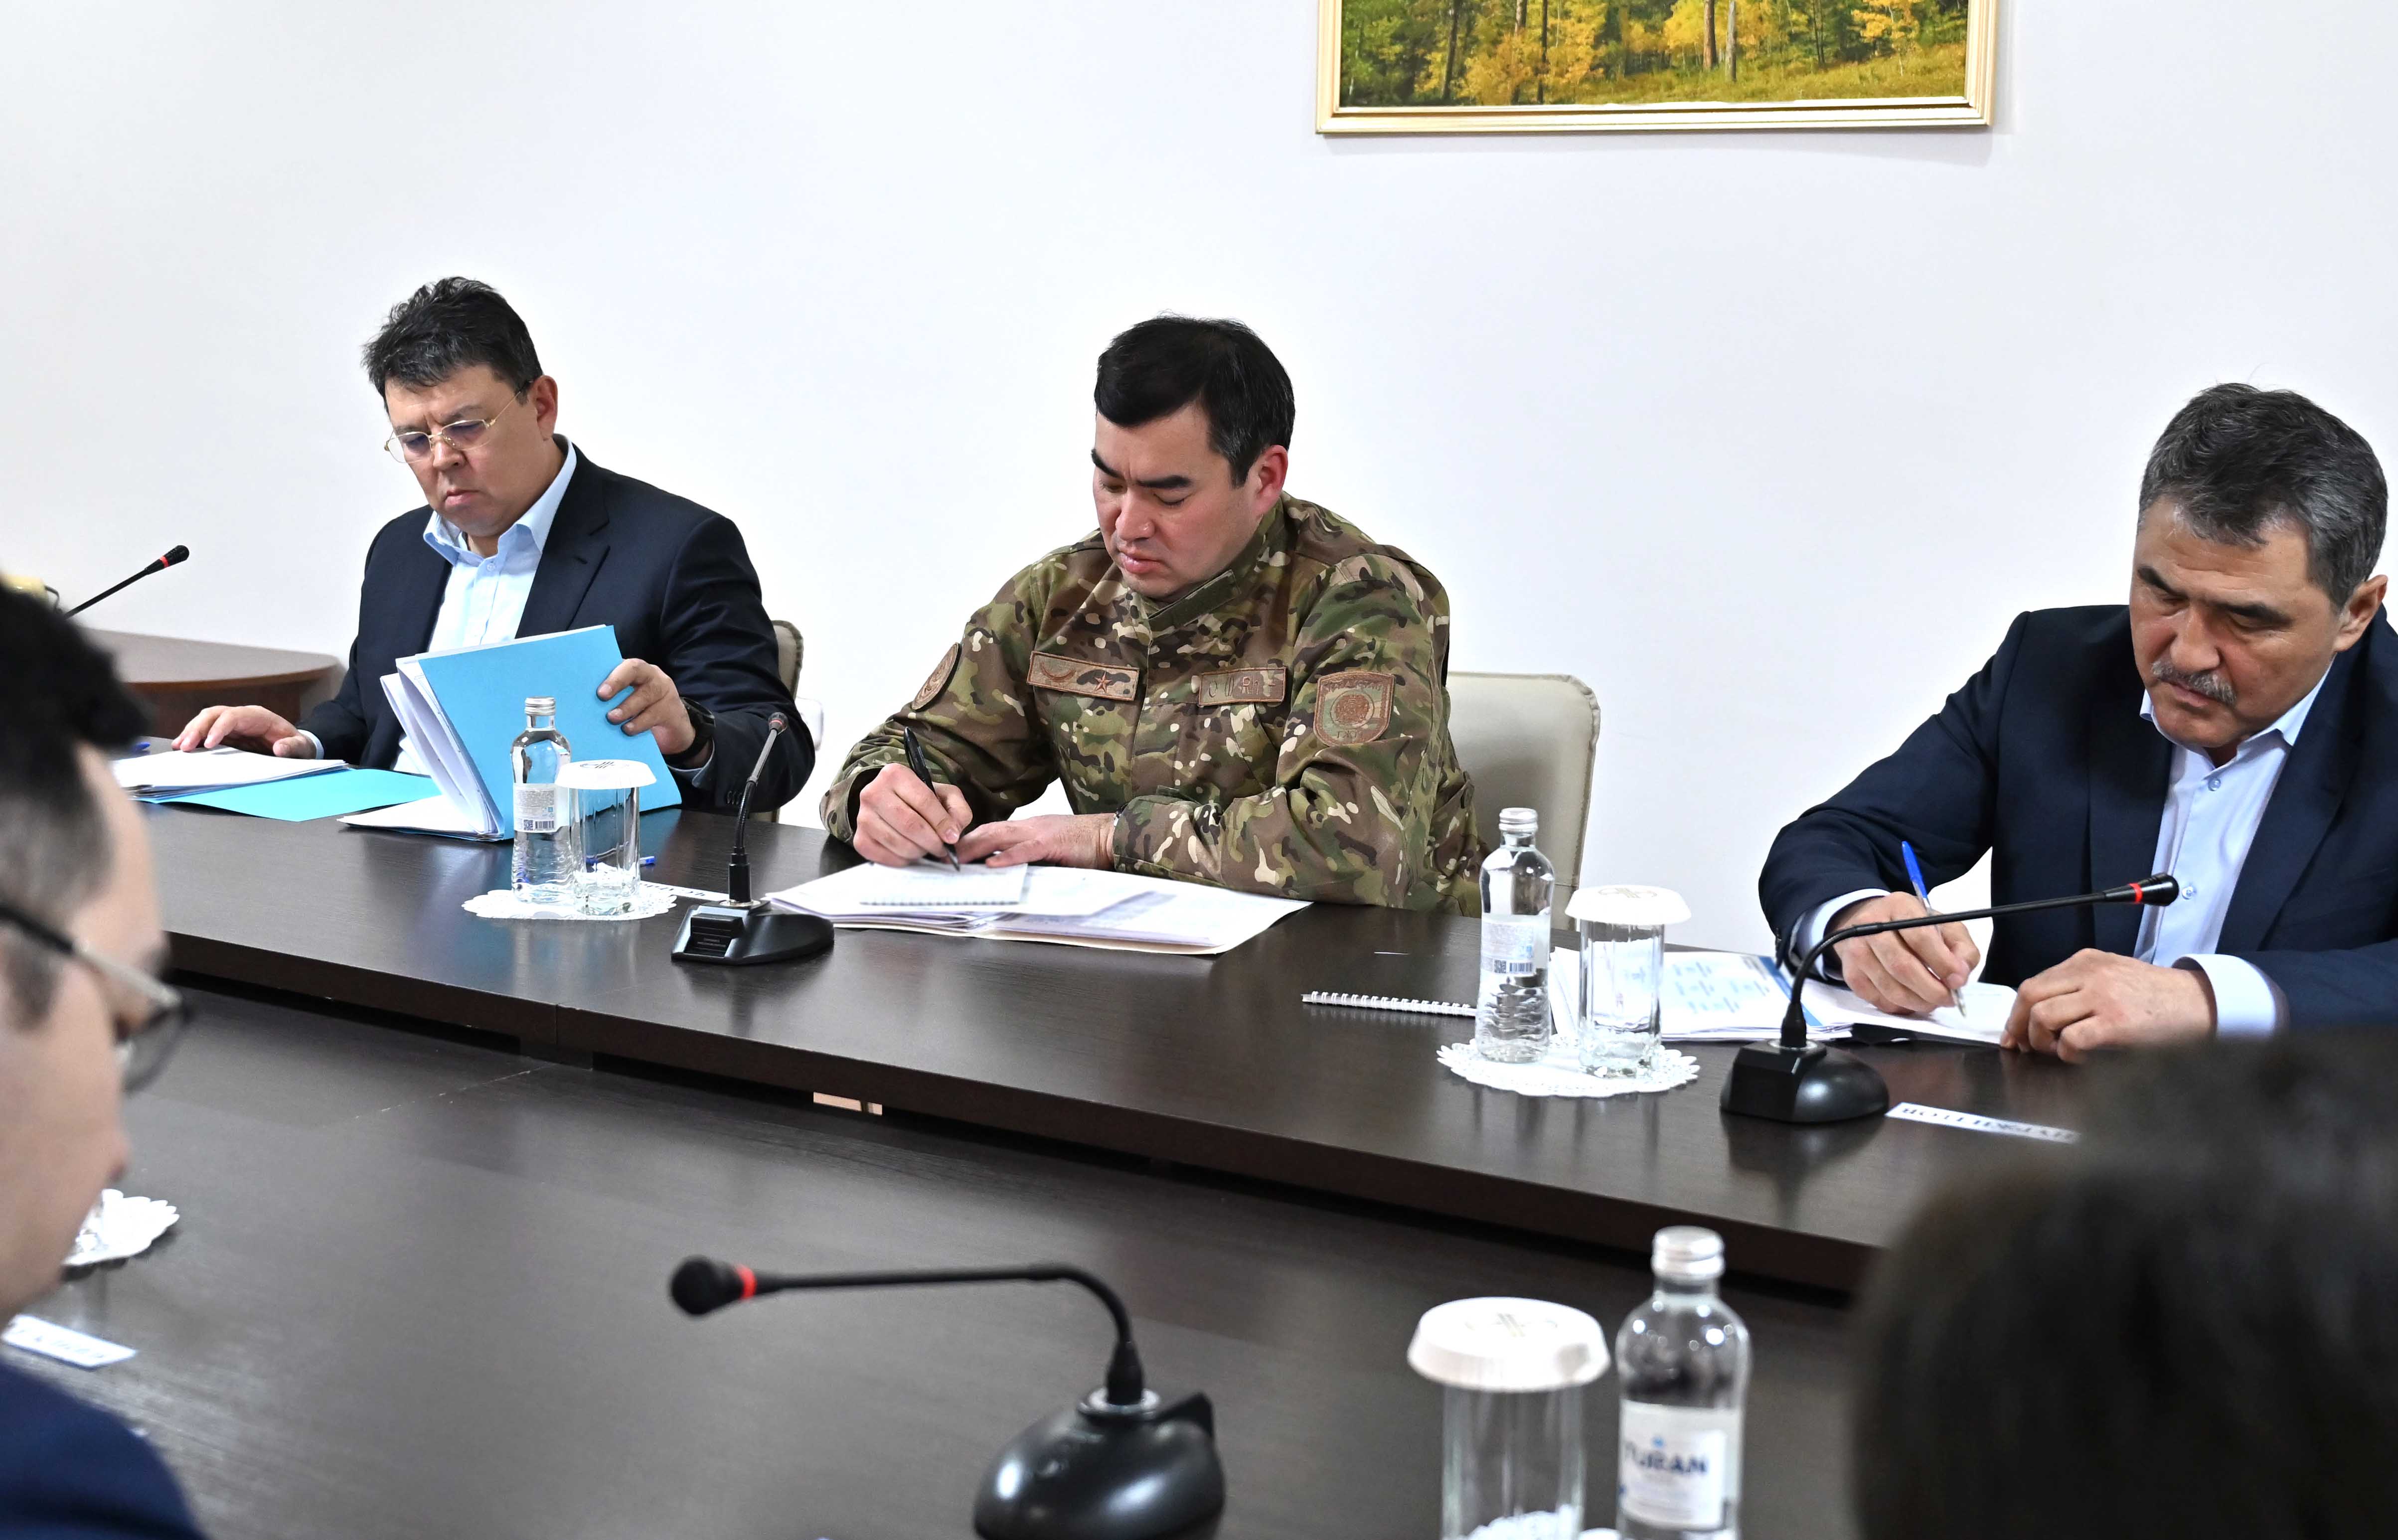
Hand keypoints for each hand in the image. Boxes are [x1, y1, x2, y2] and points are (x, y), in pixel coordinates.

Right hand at [173, 705, 312, 756]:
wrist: (296, 746)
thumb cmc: (298, 744)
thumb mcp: (301, 747)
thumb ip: (292, 746)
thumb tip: (279, 748)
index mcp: (258, 716)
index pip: (233, 716)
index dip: (219, 728)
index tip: (210, 743)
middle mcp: (242, 717)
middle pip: (214, 715)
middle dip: (197, 728)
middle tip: (185, 746)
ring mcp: (232, 725)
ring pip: (206, 721)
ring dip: (191, 732)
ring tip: (179, 747)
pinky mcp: (227, 734)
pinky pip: (206, 732)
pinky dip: (194, 738)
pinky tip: (182, 747)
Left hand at [597, 658, 693, 758]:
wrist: (672, 727)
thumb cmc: (641, 710)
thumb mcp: (628, 699)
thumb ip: (612, 696)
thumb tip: (585, 702)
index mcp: (636, 670)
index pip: (623, 663)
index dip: (611, 674)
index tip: (599, 690)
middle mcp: (651, 675)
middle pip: (635, 669)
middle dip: (617, 681)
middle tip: (602, 697)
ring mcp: (664, 691)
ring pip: (646, 694)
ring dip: (627, 707)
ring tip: (613, 718)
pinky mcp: (672, 709)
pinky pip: (654, 714)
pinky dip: (639, 723)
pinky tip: (628, 729)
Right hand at [854, 763, 975, 866]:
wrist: (891, 804)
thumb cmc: (921, 799)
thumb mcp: (944, 794)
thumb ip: (957, 809)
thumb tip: (952, 833)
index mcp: (895, 774)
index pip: (924, 801)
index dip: (942, 823)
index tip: (953, 837)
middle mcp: (873, 793)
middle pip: (910, 825)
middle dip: (932, 841)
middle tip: (941, 848)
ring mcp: (863, 817)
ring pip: (899, 843)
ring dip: (919, 851)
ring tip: (926, 847)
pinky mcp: (859, 839)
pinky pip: (886, 857)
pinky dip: (904, 860)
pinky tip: (910, 851)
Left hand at [957, 813, 1116, 870]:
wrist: (1110, 835)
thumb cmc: (1084, 844)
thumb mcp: (1050, 849)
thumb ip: (1029, 856)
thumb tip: (1005, 869)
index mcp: (1028, 828)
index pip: (992, 832)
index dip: (970, 840)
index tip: (952, 852)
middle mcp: (1029, 826)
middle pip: (988, 831)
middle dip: (964, 843)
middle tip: (943, 855)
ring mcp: (1039, 833)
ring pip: (1000, 837)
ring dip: (977, 848)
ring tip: (958, 859)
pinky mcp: (1052, 843)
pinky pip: (1026, 850)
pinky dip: (1008, 857)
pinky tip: (993, 864)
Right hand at [1827, 892, 1981, 1015]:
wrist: (1875, 927)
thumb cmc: (1916, 928)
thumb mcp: (1945, 927)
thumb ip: (1961, 948)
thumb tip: (1960, 976)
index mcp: (1899, 906)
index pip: (1920, 937)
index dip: (1942, 963)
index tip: (1958, 980)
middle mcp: (1871, 926)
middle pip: (1902, 966)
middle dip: (1930, 989)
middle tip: (1948, 999)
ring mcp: (1856, 950)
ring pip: (1890, 987)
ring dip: (1917, 1002)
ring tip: (1932, 1001)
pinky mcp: (1850, 972)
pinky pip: (1877, 999)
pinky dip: (1899, 1007)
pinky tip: (1911, 1000)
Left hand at [2001, 951, 2214, 1061]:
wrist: (2202, 1003)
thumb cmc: (2157, 996)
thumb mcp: (2113, 975)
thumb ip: (2077, 987)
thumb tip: (2038, 1015)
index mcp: (2086, 961)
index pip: (2033, 984)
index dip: (2017, 1013)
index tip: (2013, 1034)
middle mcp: (2089, 974)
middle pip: (2029, 997)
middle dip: (2020, 1027)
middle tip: (2026, 1047)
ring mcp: (2102, 997)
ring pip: (2043, 1017)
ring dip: (2042, 1042)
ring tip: (2059, 1051)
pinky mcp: (2116, 1023)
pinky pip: (2071, 1040)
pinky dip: (2068, 1054)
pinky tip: (2082, 1057)